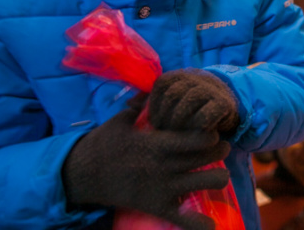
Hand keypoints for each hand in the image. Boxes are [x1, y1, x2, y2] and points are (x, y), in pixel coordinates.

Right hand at [62, 105, 230, 229]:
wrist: (82, 176)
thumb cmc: (103, 144)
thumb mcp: (121, 120)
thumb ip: (141, 104)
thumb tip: (153, 88)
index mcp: (157, 143)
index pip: (198, 137)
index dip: (211, 133)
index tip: (211, 131)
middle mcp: (164, 165)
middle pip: (208, 157)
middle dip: (221, 151)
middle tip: (221, 148)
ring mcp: (162, 188)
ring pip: (207, 182)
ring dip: (218, 177)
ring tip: (217, 174)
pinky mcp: (157, 207)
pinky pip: (184, 220)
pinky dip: (200, 224)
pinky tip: (211, 224)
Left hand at [148, 69, 238, 132]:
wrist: (226, 102)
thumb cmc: (191, 105)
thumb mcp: (171, 100)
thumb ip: (151, 102)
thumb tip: (129, 104)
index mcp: (178, 76)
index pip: (161, 85)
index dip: (154, 105)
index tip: (152, 122)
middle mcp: (194, 78)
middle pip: (173, 94)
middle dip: (165, 115)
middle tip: (162, 131)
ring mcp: (209, 89)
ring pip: (188, 102)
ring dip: (179, 121)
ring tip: (176, 134)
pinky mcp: (222, 103)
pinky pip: (206, 114)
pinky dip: (198, 125)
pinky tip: (195, 134)